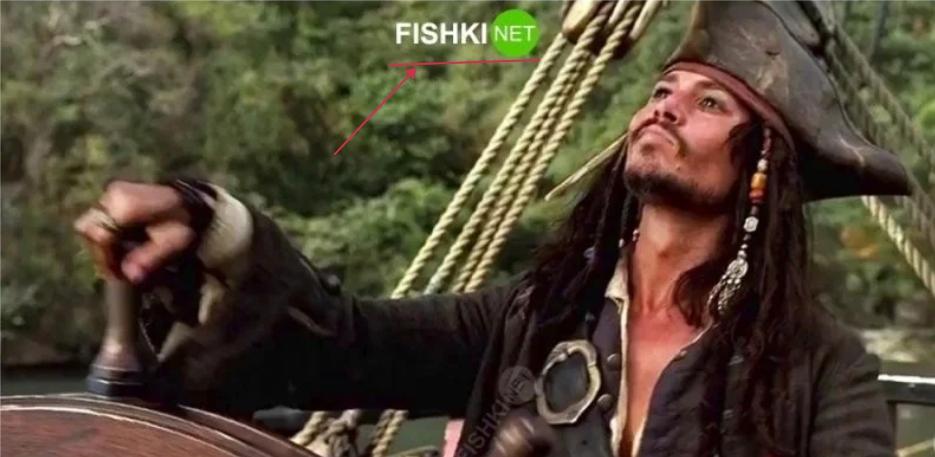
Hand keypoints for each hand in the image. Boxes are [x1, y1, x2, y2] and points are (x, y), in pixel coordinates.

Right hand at [74, 181, 195, 283]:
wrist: (190, 202)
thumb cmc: (183, 222)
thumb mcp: (173, 243)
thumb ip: (150, 258)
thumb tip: (130, 276)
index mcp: (126, 204)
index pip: (101, 235)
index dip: (106, 258)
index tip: (118, 274)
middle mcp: (113, 194)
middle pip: (88, 228)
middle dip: (100, 252)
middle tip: (116, 268)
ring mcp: (110, 192)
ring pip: (89, 223)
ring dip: (101, 244)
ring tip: (118, 258)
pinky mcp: (112, 195)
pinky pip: (97, 218)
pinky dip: (104, 234)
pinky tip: (120, 245)